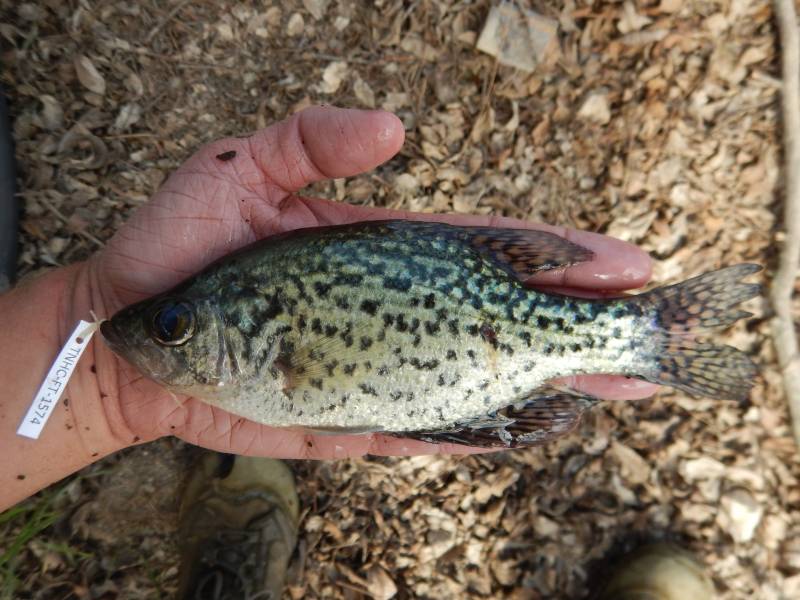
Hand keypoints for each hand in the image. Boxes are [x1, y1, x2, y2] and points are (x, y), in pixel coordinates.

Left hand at [71, 106, 655, 458]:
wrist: (136, 337)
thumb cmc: (181, 245)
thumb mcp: (241, 168)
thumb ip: (312, 140)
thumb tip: (398, 126)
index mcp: (386, 249)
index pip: (488, 250)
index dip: (556, 256)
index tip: (620, 261)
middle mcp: (395, 309)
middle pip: (503, 317)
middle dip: (579, 325)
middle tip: (645, 333)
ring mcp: (379, 366)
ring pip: (481, 377)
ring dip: (551, 384)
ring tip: (621, 388)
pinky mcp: (353, 418)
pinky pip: (429, 430)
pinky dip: (480, 434)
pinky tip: (534, 431)